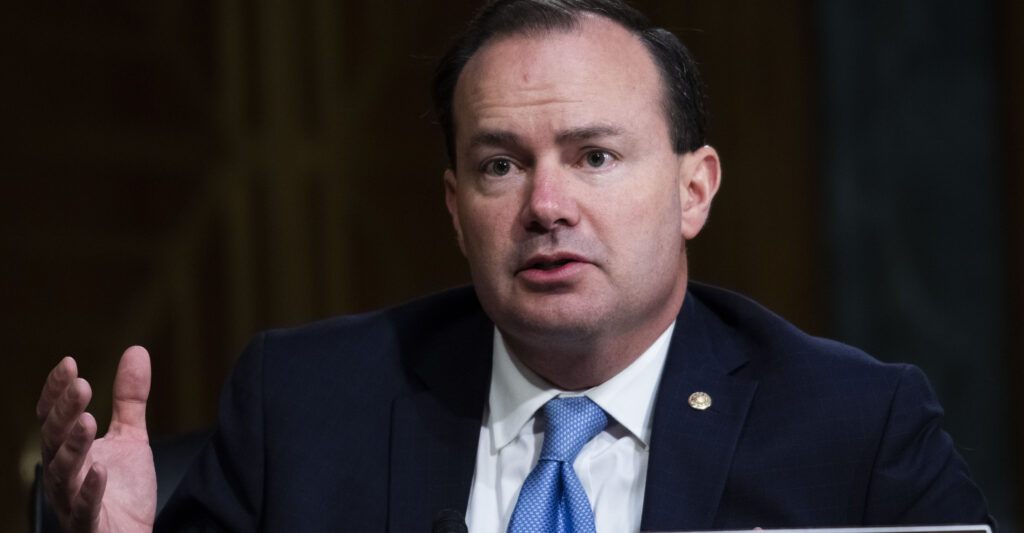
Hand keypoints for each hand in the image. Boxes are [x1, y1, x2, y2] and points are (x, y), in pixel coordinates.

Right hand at [37, 346, 156, 531]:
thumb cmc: (123, 489)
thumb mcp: (130, 436)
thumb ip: (129, 399)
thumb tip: (136, 350)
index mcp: (67, 450)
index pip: (53, 416)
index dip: (56, 391)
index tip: (68, 363)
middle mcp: (62, 473)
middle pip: (54, 439)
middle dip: (65, 411)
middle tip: (80, 385)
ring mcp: (71, 500)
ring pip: (63, 472)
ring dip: (74, 446)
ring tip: (87, 421)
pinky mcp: (88, 524)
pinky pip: (83, 507)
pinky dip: (89, 489)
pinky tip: (99, 469)